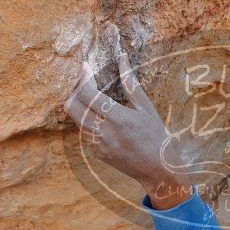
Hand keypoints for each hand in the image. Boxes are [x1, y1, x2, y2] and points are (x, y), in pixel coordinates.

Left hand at [63, 23, 190, 209]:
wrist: (158, 171)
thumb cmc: (157, 138)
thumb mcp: (147, 109)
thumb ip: (131, 83)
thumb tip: (122, 58)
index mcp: (119, 119)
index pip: (88, 93)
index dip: (83, 77)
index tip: (86, 67)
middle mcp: (104, 132)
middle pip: (71, 106)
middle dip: (74, 90)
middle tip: (84, 81)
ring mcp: (98, 144)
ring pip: (75, 118)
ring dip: (79, 104)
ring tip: (91, 95)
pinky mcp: (96, 152)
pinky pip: (84, 130)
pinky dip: (86, 118)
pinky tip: (99, 115)